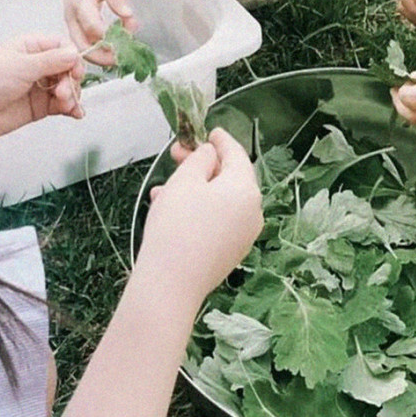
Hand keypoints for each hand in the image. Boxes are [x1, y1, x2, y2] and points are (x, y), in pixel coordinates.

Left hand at [0, 33, 84, 144]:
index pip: (61, 45)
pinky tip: (75, 113)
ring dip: (72, 95)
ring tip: (65, 105)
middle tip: (64, 92)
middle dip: (71, 80)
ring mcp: (38, 86)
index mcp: (29, 47)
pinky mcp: (39, 106)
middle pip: (68, 67)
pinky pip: (62, 104)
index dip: (72, 57)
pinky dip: (72, 108)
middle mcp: (36, 65)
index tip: (75, 71)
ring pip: (67, 86)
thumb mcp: (19, 66)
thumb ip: (51, 60)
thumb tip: (75, 53)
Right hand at [55, 0, 137, 63]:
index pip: (91, 25)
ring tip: (119, 56)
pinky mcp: (74, 27)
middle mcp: (73, 17)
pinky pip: (82, 45)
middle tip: (122, 57)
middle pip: (82, 45)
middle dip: (102, 56)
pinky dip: (96, 52)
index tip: (124, 38)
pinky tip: (111, 50)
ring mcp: (71, 24)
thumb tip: (128, 16)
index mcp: (81, 2)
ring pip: (81, 49)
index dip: (107, 36)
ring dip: (100, 57)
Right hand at [139, 128, 262, 304]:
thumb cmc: (177, 226)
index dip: (220, 140)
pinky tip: (170, 210)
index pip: (236, 154)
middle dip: (201, 166)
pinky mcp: (230, 253)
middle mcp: (252, 212)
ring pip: (219, 200)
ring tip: (163, 189)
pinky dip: (197, 210)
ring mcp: (243, 235)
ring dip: (193, 189)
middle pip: (229, 178)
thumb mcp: (185, 181)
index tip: (208, 131)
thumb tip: (211, 154)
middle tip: (176, 156)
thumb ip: (201, 159)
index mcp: (247, 189)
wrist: (171, 286)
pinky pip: (217, 221)